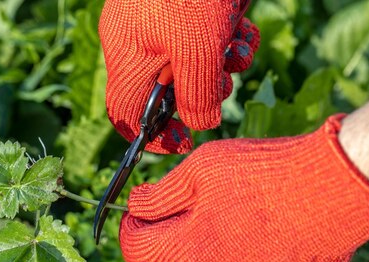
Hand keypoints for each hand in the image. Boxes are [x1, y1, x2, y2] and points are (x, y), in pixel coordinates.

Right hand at [99, 0, 259, 153]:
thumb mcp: (199, 49)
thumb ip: (198, 94)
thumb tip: (200, 123)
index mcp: (128, 55)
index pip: (125, 114)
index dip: (151, 136)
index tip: (183, 142)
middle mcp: (137, 40)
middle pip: (165, 90)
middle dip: (201, 91)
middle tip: (222, 79)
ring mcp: (159, 20)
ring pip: (189, 63)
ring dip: (220, 64)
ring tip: (237, 45)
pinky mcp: (181, 6)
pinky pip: (200, 35)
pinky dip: (225, 39)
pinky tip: (243, 27)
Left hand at [119, 116, 368, 261]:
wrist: (330, 195)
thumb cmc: (263, 176)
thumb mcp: (200, 170)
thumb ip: (159, 195)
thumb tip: (135, 206)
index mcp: (176, 256)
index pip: (134, 248)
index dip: (133, 226)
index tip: (141, 212)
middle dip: (161, 246)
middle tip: (179, 219)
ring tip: (203, 247)